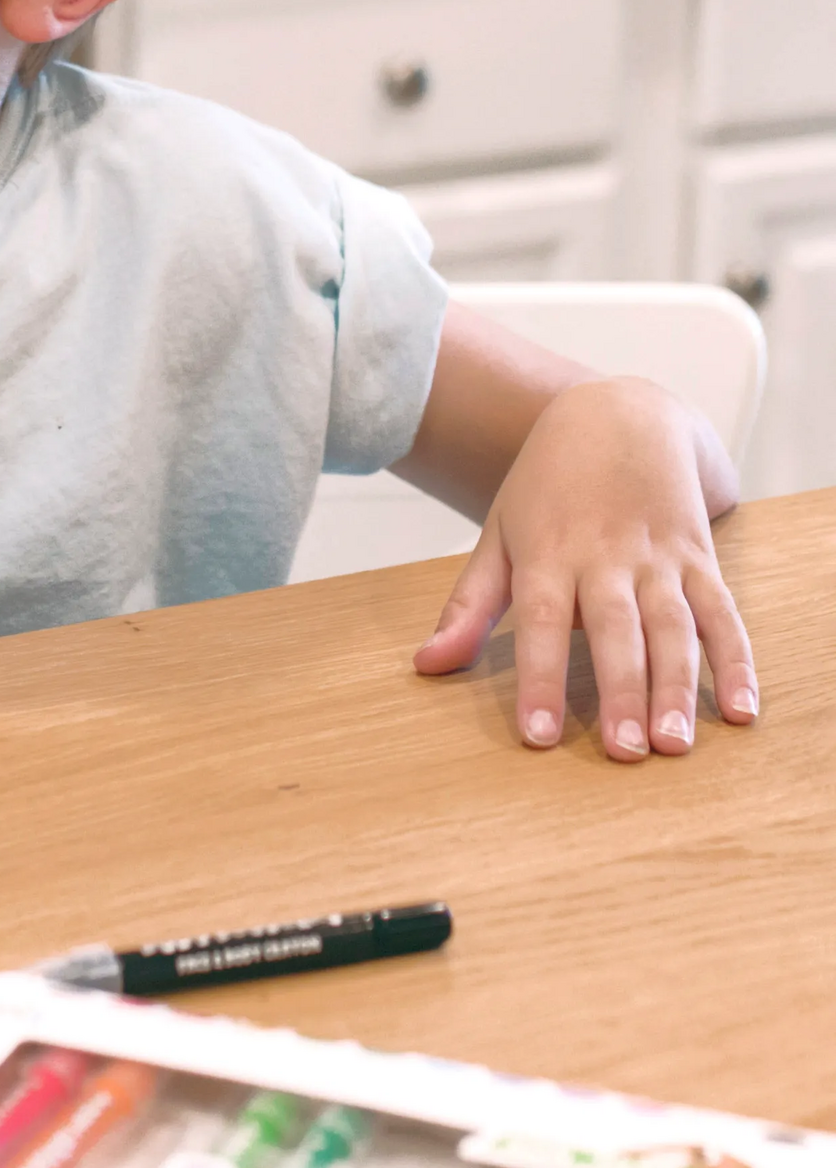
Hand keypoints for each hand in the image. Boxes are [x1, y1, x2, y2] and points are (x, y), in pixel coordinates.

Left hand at [413, 377, 756, 759]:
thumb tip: (425, 666)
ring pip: (674, 627)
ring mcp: (660, 557)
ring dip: (678, 687)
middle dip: (622, 692)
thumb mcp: (499, 534)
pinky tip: (740, 710)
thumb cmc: (548, 486)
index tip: (538, 736)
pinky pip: (723, 613)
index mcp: (549, 553)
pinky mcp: (701, 557)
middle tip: (625, 752)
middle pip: (616, 630)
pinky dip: (737, 661)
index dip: (540, 680)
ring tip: (674, 745)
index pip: (540, 622)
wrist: (621, 415)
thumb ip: (468, 606)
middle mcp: (607, 557)